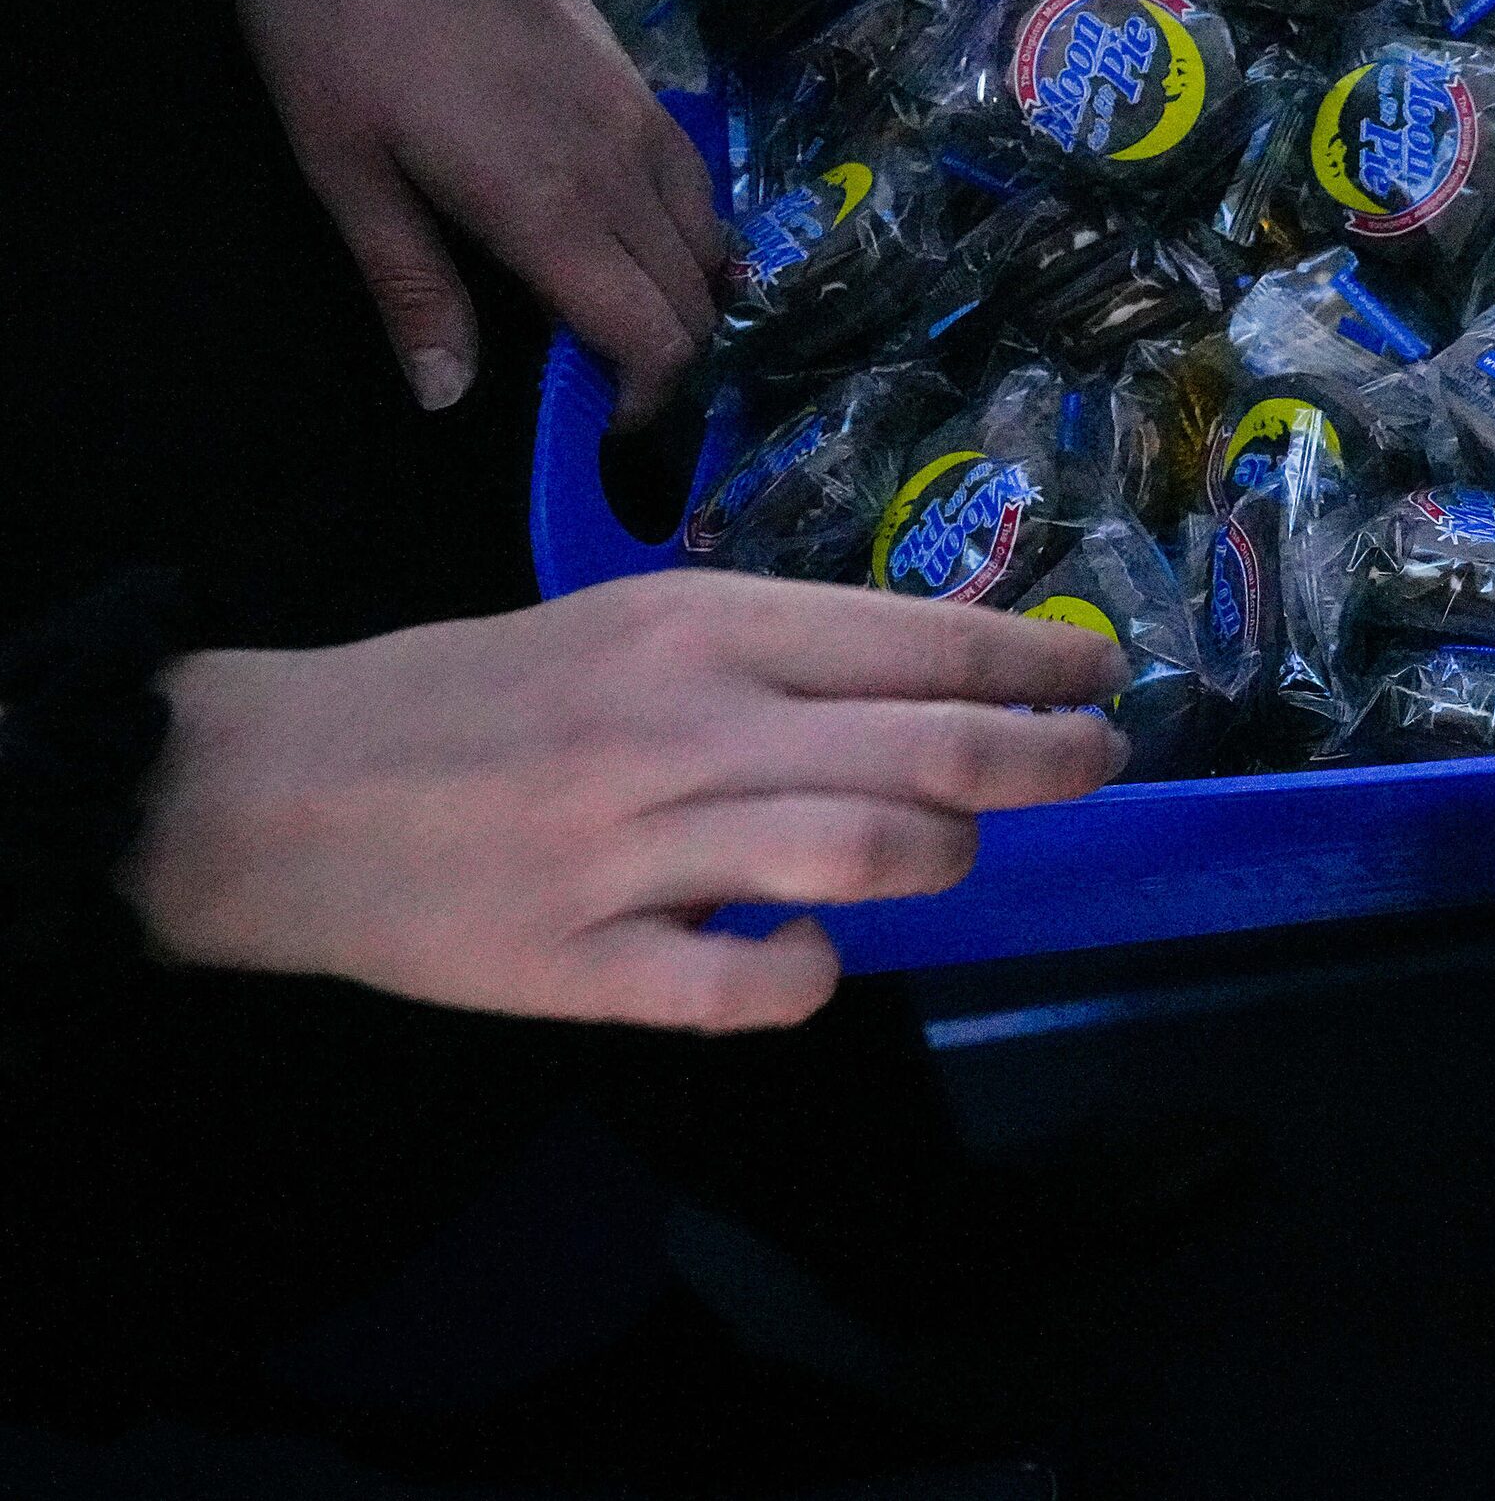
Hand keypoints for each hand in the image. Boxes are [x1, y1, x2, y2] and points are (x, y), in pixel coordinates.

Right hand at [122, 572, 1129, 1030]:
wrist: (276, 785)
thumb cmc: (476, 695)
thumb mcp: (625, 622)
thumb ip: (769, 654)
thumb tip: (932, 686)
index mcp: (697, 627)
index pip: (915, 639)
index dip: (1035, 663)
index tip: (1103, 676)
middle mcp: (685, 725)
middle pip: (927, 746)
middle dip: (1047, 759)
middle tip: (1099, 762)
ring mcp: (636, 849)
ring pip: (865, 854)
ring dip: (943, 857)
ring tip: (952, 853)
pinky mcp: (581, 963)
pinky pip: (745, 986)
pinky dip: (807, 973)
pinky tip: (814, 953)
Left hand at [222, 0, 722, 422]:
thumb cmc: (333, 13)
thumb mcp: (340, 163)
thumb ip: (410, 287)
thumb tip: (448, 400)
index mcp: (545, 203)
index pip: (651, 336)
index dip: (645, 402)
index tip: (601, 428)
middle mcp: (617, 169)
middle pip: (695, 303)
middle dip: (670, 365)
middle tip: (606, 390)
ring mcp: (639, 118)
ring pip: (711, 246)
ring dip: (686, 302)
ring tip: (624, 323)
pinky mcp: (637, 79)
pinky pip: (698, 187)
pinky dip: (690, 240)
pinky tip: (639, 245)